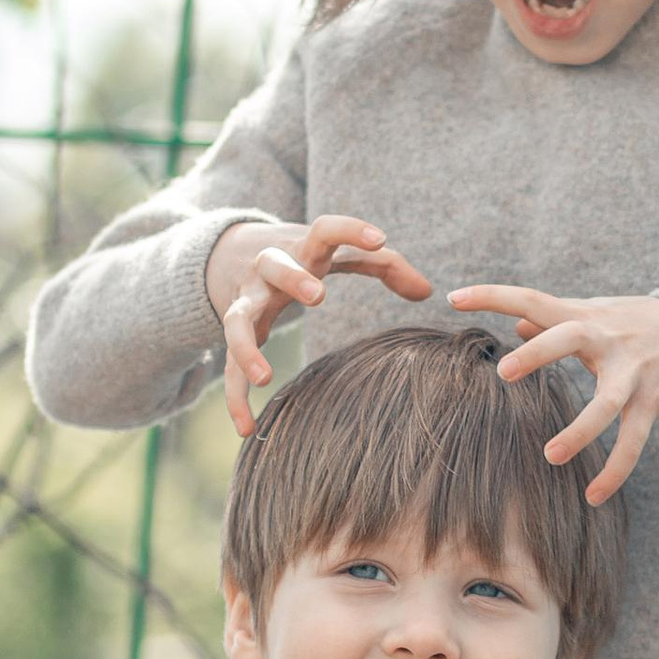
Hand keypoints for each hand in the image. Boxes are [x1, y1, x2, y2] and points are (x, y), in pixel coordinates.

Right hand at [211, 215, 431, 434]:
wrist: (232, 252)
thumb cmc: (302, 255)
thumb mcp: (337, 254)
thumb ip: (383, 265)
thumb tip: (429, 292)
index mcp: (303, 248)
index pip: (326, 229)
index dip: (352, 230)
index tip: (380, 239)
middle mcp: (269, 269)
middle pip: (274, 265)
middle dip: (293, 278)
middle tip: (317, 295)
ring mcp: (247, 299)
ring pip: (238, 319)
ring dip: (247, 347)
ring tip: (264, 379)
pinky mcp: (235, 332)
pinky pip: (229, 366)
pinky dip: (235, 398)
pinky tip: (247, 429)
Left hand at [444, 287, 658, 505]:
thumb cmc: (630, 323)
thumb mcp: (593, 313)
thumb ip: (554, 318)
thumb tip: (513, 323)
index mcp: (583, 315)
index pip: (533, 299)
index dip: (494, 296)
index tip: (454, 298)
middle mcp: (606, 339)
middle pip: (569, 338)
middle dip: (538, 352)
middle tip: (503, 373)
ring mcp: (631, 373)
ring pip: (606, 403)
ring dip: (581, 429)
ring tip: (552, 456)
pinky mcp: (651, 403)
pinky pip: (633, 441)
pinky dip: (615, 470)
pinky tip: (593, 496)